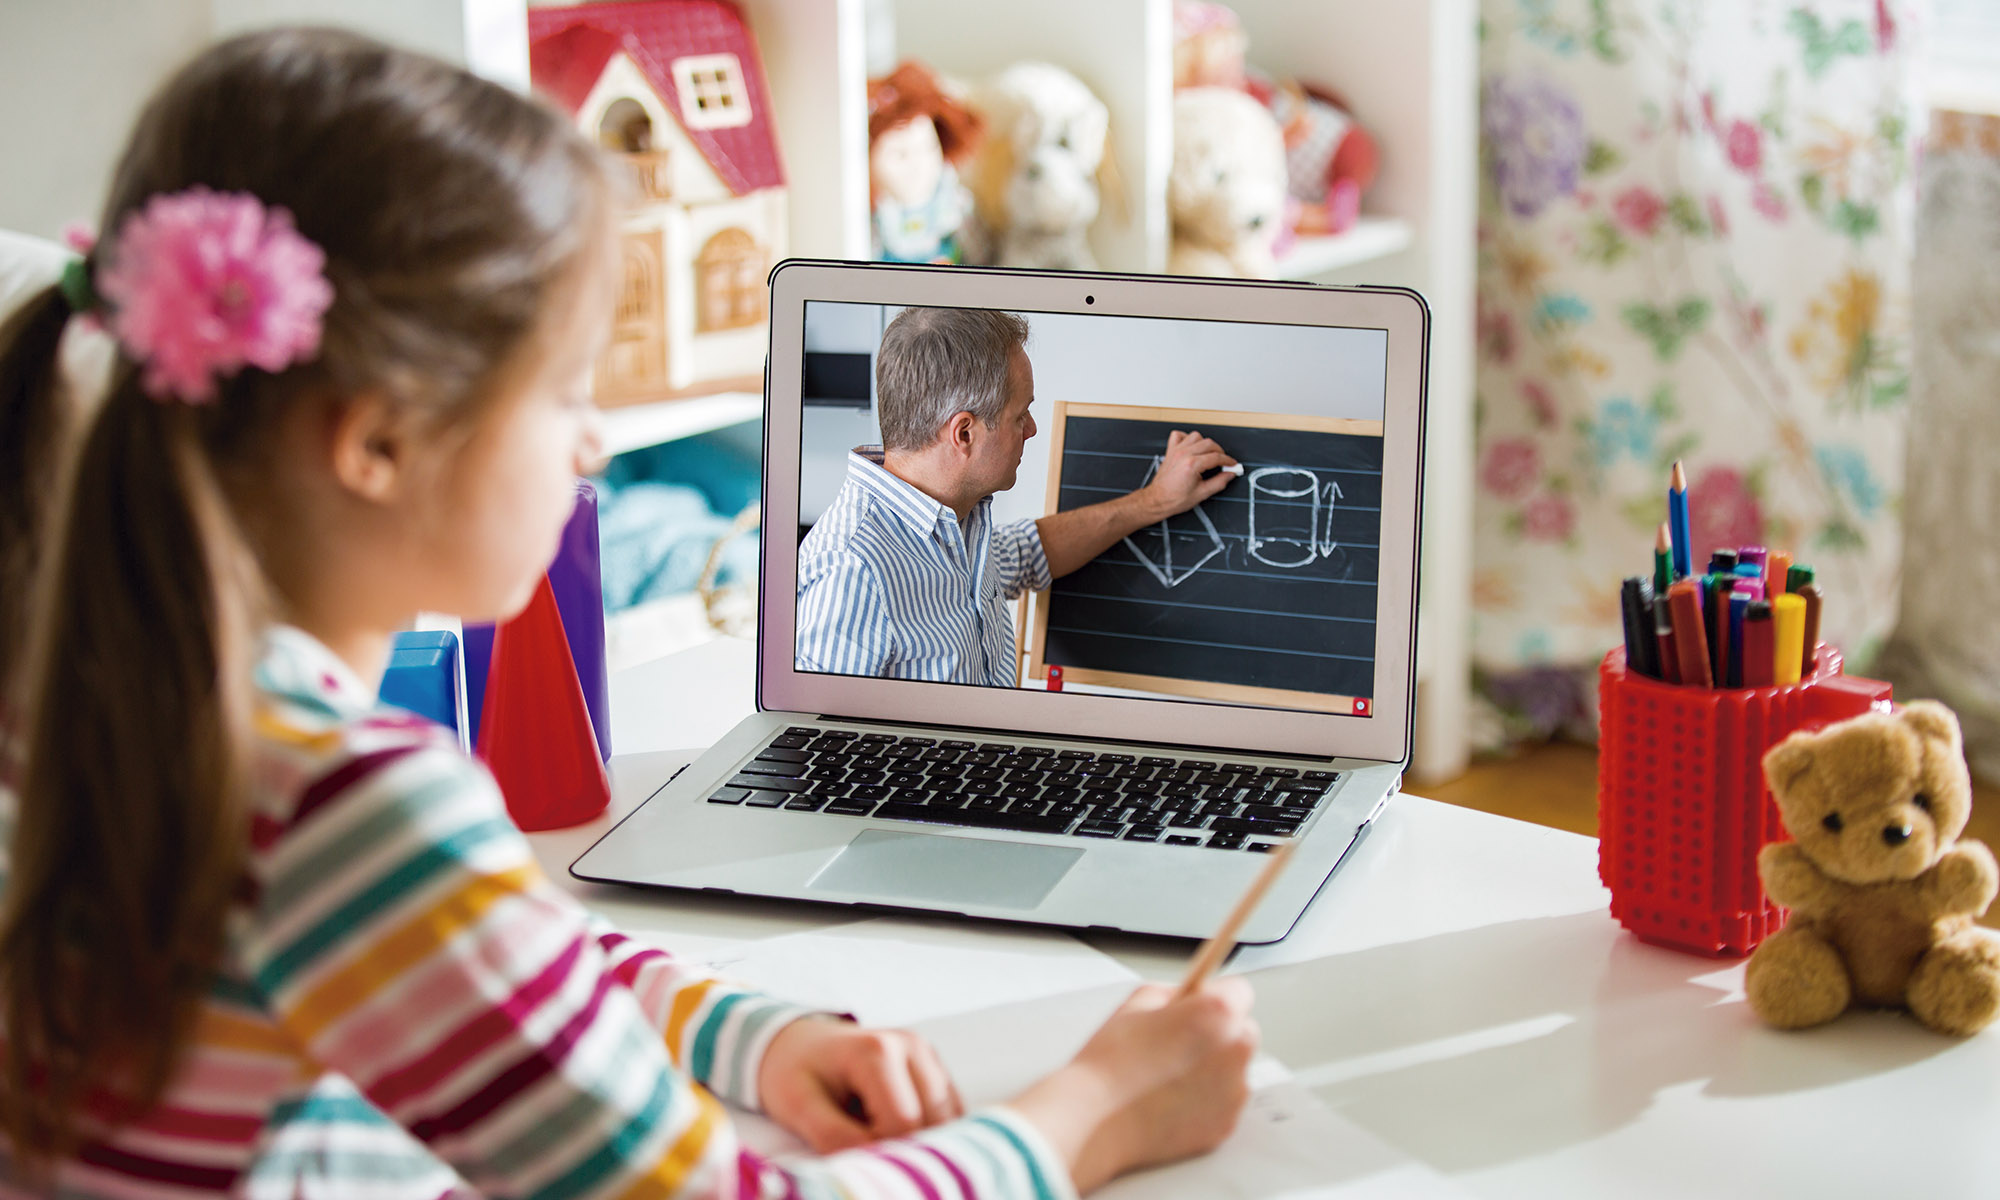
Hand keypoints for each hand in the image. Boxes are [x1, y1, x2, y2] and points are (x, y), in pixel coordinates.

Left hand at [758, 1015, 963, 1150]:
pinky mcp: (935, 1068)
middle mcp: (912, 1046)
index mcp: (877, 1051)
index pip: (903, 1123)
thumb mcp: (798, 1107)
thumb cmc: (794, 1074)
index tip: (854, 1158)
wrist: (799, 1044)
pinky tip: (895, 1131)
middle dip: (906, 1148)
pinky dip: (930, 1132)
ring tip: (876, 1136)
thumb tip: (877, 1165)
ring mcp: (927, 1054)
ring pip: (949, 1119)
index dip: (883, 1151)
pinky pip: (950, 1113)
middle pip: (934, 1122)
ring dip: (921, 1140)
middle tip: (865, 1150)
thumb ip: (836, 1137)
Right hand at [1007, 980, 1258, 1192]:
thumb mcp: (1139, 1000)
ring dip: (1212, 1067)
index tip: (1199, 1004)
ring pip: (1232, 1069)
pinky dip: (1205, 1099)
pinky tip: (1170, 1098)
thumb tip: (1189, 998)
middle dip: (1217, 1032)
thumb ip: (1176, 992)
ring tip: (1168, 1073)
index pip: (1239, 991)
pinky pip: (1223, 1102)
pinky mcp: (1225, 1125)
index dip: (1213, 995)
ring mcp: (1233, 1094)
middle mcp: (1235, 1053)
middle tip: (1178, 1040)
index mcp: (1218, 1015)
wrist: (1096, 1117)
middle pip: (1241, 1031)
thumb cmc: (1112, 1061)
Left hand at [1137, 430, 1237, 520]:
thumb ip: (1219, 482)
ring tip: (1208, 454)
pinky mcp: (1170, 451)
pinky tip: (1192, 447)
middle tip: (1223, 462)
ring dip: (1205, 444)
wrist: (1158, 500)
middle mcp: (1183, 454)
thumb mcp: (1202, 494)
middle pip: (1209, 444)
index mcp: (1192, 464)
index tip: (1232, 465)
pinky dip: (1187, 438)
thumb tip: (1229, 474)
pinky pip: (1179, 435)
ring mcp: (1176, 450)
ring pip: (1196, 436)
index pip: (1217, 457)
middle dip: (1220, 452)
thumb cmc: (1174, 499)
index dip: (1228, 461)